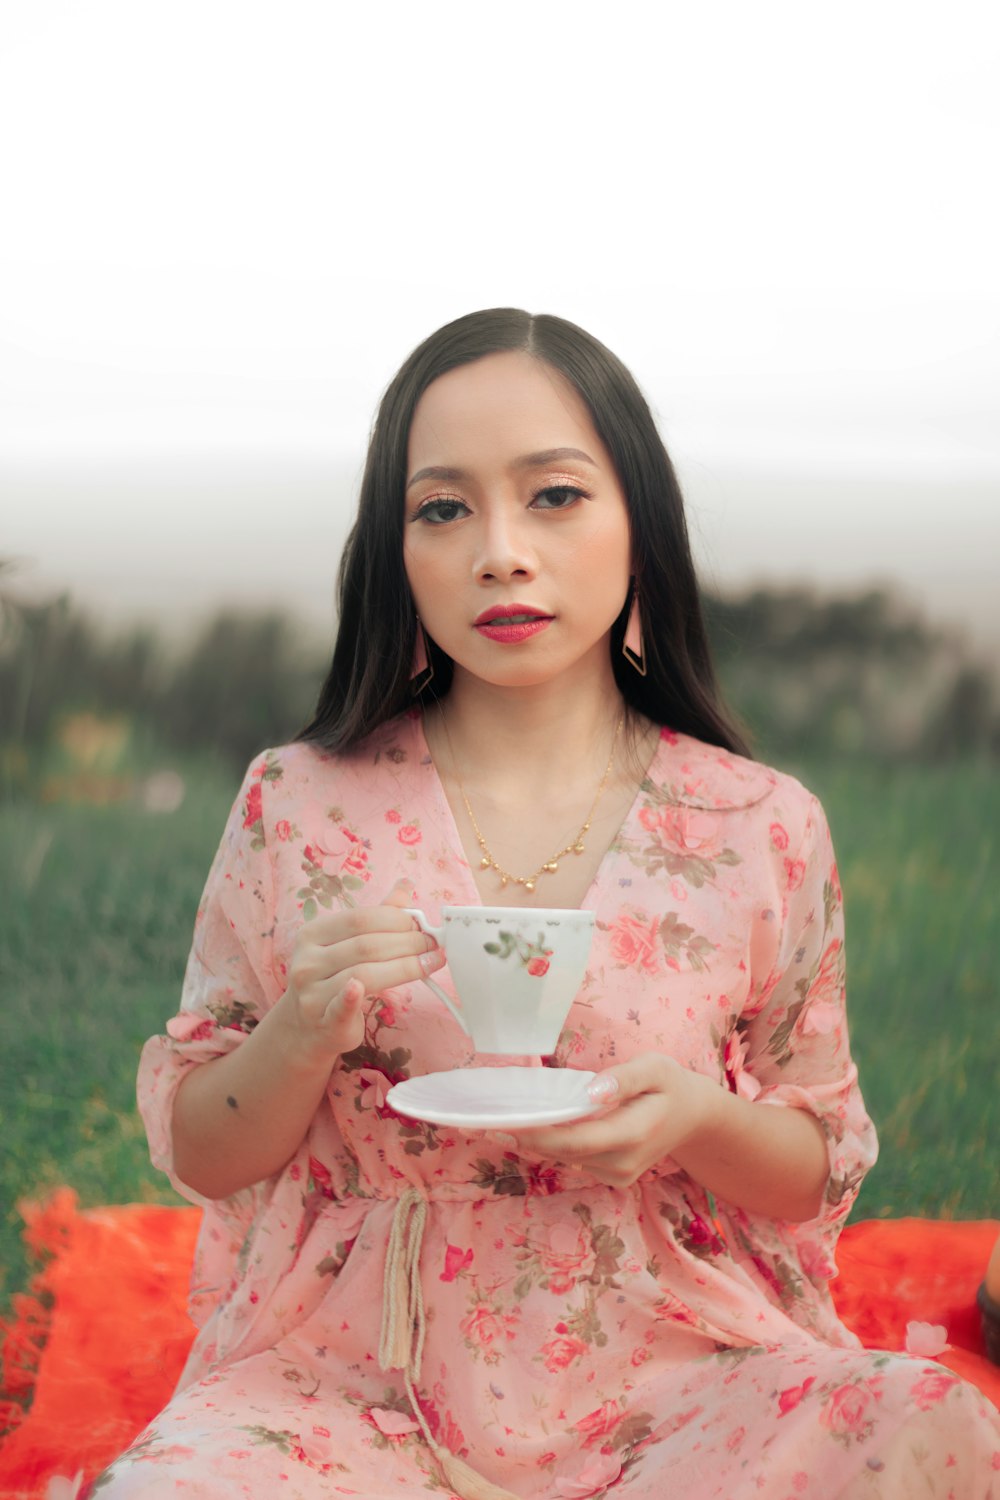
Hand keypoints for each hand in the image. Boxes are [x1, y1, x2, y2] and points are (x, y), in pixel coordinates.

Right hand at [275, 878, 444, 1064]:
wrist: (307, 1026)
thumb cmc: (334, 979)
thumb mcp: (348, 944)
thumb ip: (377, 917)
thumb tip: (406, 885)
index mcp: (313, 934)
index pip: (360, 919)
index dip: (396, 920)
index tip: (422, 925)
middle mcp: (308, 961)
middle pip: (366, 945)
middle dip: (407, 942)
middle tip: (433, 944)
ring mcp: (312, 992)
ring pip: (364, 973)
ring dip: (405, 967)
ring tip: (430, 963)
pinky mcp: (323, 1020)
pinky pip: (340, 1006)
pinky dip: (350, 996)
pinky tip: (360, 989)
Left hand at [512, 1052, 716, 1187]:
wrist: (693, 1117)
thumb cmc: (671, 1085)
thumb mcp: (656, 1068)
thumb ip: (625, 1078)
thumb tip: (592, 1092)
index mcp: (633, 1134)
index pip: (574, 1140)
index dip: (537, 1134)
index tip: (504, 1122)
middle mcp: (623, 1163)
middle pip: (562, 1153)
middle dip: (522, 1138)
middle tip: (482, 1123)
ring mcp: (617, 1175)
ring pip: (564, 1159)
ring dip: (532, 1142)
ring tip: (496, 1123)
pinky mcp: (612, 1176)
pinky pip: (573, 1160)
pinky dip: (550, 1145)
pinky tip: (530, 1128)